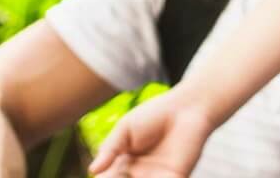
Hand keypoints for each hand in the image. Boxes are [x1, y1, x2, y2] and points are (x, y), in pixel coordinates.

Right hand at [87, 90, 214, 177]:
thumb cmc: (155, 114)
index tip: (99, 177)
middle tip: (115, 177)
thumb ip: (109, 149)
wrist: (187, 108)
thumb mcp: (125, 129)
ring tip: (131, 176)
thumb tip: (92, 171)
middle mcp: (139, 175)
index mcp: (124, 164)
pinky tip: (148, 176)